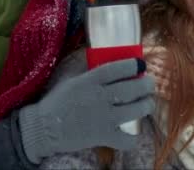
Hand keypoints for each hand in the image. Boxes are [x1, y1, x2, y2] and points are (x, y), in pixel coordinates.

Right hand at [18, 58, 154, 163]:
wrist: (44, 128)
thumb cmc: (57, 101)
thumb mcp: (71, 78)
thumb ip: (87, 67)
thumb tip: (101, 54)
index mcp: (90, 81)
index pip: (117, 69)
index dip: (133, 65)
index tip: (141, 64)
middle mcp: (99, 97)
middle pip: (132, 89)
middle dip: (147, 85)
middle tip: (150, 83)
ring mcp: (102, 118)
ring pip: (135, 110)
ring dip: (146, 105)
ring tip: (148, 103)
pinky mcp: (102, 136)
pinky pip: (125, 139)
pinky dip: (133, 138)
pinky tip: (134, 133)